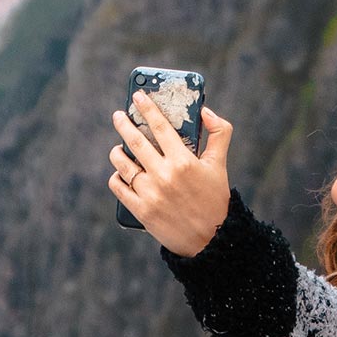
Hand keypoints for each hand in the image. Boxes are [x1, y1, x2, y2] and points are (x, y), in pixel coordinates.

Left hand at [108, 91, 232, 256]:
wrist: (211, 240)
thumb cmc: (215, 199)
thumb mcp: (220, 165)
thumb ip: (219, 133)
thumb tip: (205, 111)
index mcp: (183, 161)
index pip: (159, 126)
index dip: (146, 107)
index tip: (137, 96)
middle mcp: (164, 175)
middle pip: (136, 141)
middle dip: (124, 124)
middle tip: (118, 116)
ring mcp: (150, 193)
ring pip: (122, 163)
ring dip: (117, 152)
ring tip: (118, 148)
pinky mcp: (140, 210)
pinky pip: (118, 187)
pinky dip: (116, 177)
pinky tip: (120, 173)